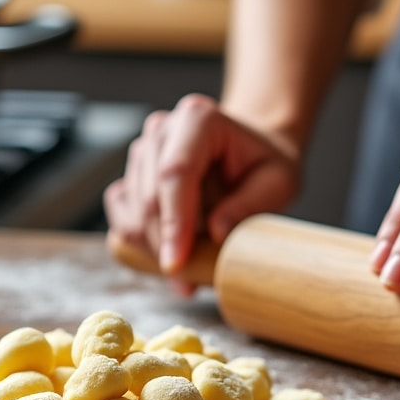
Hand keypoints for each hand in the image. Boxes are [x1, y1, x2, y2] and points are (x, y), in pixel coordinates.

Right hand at [104, 94, 301, 293]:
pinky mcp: (130, 177)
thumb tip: (217, 232)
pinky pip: (122, 218)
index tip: (178, 262)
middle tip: (190, 281)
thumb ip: (249, 205)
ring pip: (132, 212)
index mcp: (198, 119)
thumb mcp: (278, 183)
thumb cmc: (263, 167)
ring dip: (155, 249)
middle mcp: (162, 130)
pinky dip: (140, 246)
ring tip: (191, 268)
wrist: (248, 156)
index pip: (175, 173)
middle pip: (149, 197)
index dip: (175, 221)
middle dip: (166, 245)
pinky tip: (171, 256)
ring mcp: (141, 152)